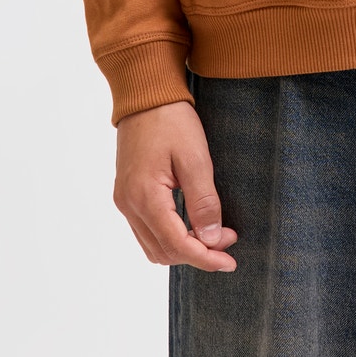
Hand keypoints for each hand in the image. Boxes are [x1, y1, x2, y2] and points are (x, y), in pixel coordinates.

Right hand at [114, 100, 237, 271]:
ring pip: (153, 245)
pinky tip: (191, 226)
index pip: (176, 245)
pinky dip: (169, 236)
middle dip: (197, 254)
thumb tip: (211, 239)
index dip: (205, 258)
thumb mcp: (196, 159)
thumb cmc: (172, 121)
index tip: (230, 261)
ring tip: (212, 236)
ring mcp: (125, 200)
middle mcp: (129, 204)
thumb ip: (203, 202)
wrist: (146, 95)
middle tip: (227, 241)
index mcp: (145, 196)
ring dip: (183, 248)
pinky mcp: (126, 194)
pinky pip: (146, 230)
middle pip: (163, 251)